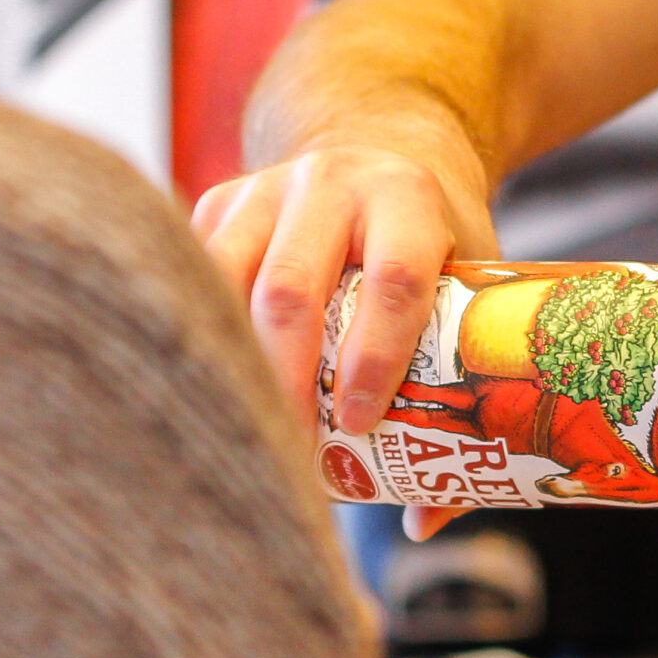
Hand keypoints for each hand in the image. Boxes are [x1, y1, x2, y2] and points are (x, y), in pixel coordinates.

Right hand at [193, 144, 498, 432]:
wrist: (372, 155)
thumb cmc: (423, 241)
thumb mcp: (461, 277)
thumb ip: (456, 364)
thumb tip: (425, 502)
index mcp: (404, 197)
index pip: (393, 281)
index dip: (374, 358)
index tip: (359, 421)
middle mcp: (330, 182)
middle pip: (291, 290)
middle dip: (288, 376)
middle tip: (294, 445)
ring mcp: (264, 188)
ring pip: (227, 281)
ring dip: (236, 359)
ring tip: (250, 420)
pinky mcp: (220, 204)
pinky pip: (196, 274)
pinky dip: (205, 332)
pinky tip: (223, 380)